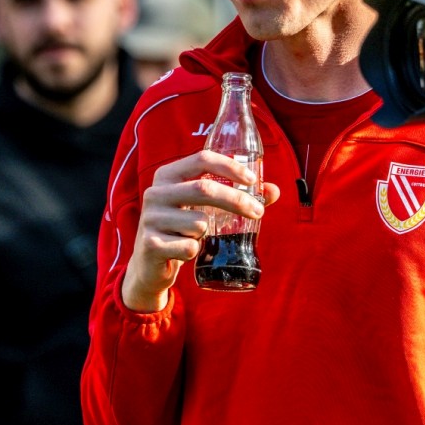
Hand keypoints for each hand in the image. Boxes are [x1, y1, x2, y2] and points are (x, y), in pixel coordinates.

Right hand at [121, 150, 281, 311]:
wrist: (150, 265)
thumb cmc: (182, 229)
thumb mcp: (204, 209)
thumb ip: (237, 197)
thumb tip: (274, 191)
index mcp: (168, 175)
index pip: (202, 158)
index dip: (230, 166)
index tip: (252, 180)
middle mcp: (155, 192)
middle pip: (203, 189)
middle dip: (236, 200)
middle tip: (258, 212)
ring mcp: (150, 218)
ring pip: (199, 223)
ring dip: (208, 233)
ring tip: (197, 237)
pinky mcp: (150, 244)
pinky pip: (190, 247)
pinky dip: (195, 251)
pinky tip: (184, 252)